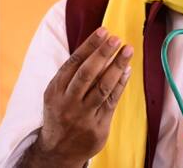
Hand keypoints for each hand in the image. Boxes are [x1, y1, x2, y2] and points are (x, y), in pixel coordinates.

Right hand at [20, 27, 133, 167]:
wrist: (57, 152)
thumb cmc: (61, 112)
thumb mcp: (57, 93)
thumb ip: (74, 73)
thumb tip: (99, 45)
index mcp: (55, 90)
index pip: (73, 62)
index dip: (90, 45)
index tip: (104, 31)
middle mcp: (67, 102)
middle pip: (87, 73)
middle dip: (103, 53)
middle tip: (117, 39)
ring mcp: (82, 115)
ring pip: (102, 87)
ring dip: (117, 66)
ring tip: (128, 50)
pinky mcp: (97, 126)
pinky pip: (112, 101)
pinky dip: (121, 84)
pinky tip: (127, 70)